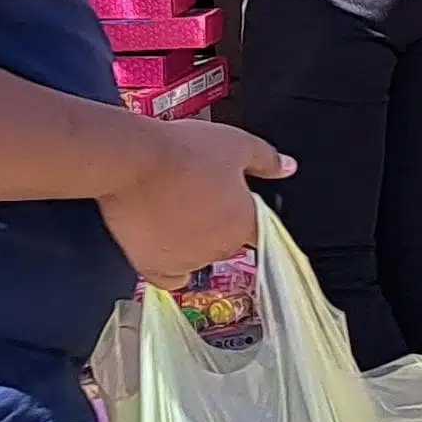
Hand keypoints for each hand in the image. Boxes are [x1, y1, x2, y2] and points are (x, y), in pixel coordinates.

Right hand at [101, 121, 289, 286]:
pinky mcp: (153, 266)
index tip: (232, 201)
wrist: (133, 161)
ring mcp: (187, 260)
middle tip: (196, 195)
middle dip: (215, 222)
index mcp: (244, 222)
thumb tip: (288, 167)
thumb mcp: (237, 144)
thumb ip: (267, 160)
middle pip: (226, 242)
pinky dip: (169, 266)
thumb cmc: (184, 151)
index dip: (246, 215)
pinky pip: (169, 277)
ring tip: (171, 208)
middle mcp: (220, 248)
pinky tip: (164, 247)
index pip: (259, 232)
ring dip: (190, 240)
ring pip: (197, 257)